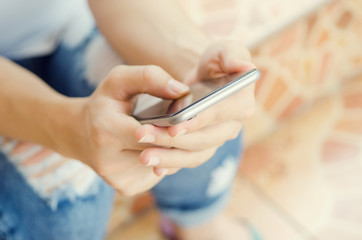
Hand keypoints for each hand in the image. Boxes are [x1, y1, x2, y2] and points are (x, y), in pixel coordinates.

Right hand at [57, 65, 188, 195]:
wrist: (80, 134)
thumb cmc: (105, 104)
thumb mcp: (119, 81)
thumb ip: (149, 77)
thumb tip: (182, 91)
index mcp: (105, 132)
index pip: (148, 134)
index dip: (170, 127)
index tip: (186, 118)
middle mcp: (109, 162)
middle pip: (160, 152)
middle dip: (177, 138)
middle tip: (188, 125)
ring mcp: (118, 179)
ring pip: (163, 165)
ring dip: (173, 150)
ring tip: (172, 134)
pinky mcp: (126, 187)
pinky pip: (158, 174)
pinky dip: (164, 161)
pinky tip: (159, 148)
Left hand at [136, 40, 255, 172]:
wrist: (205, 81)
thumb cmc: (215, 63)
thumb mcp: (224, 51)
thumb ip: (233, 55)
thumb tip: (244, 66)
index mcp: (240, 103)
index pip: (220, 115)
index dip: (198, 121)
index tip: (174, 126)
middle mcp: (231, 127)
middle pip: (204, 140)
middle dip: (173, 141)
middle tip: (143, 137)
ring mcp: (216, 140)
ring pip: (195, 155)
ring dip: (169, 158)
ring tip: (143, 156)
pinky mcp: (203, 149)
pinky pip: (188, 161)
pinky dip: (171, 166)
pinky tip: (153, 167)